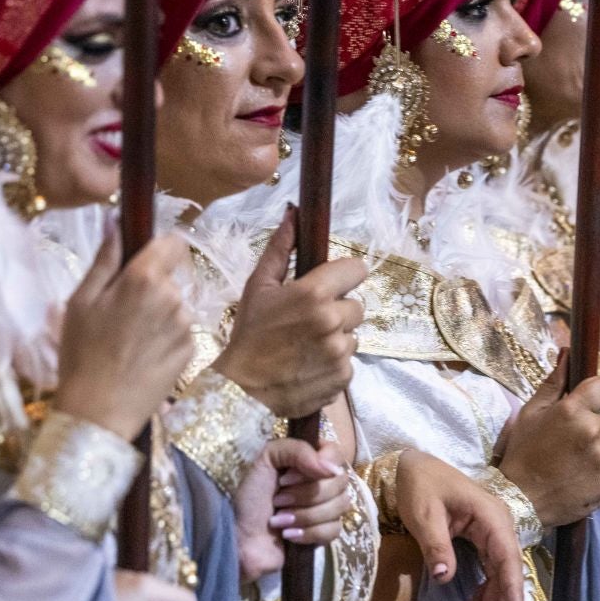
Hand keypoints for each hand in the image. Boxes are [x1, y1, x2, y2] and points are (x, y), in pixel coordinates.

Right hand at [54, 231, 194, 440]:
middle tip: (120, 312)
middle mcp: (173, 297)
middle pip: (169, 276)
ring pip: (174, 304)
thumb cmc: (81, 354)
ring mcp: (185, 325)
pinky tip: (142, 355)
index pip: (172, 242)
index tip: (141, 261)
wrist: (99, 412)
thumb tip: (116, 221)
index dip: (158, 247)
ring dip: (158, 313)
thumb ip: (104, 259)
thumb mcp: (80, 301)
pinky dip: (165, 337)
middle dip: (150, 286)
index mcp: (144, 279)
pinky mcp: (191, 350)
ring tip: (129, 339)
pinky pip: (180, 331)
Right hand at [213, 209, 365, 418]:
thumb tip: (294, 212)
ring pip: (353, 336)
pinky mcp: (343, 379)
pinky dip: (334, 365)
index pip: (358, 270)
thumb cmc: (248, 333)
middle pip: (357, 305)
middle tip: (308, 322)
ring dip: (336, 339)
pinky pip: (349, 363)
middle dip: (338, 311)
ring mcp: (339, 352)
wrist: (241, 388)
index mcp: (314, 293)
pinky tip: (310, 366)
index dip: (344, 277)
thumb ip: (281, 248)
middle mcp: (332, 321)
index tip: (329, 286)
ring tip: (306, 346)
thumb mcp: (258, 286)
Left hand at [232, 438, 348, 582]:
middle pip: (339, 482)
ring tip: (279, 519)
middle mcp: (322, 481)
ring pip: (339, 506)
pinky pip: (335, 530)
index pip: (335, 453)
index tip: (286, 477)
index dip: (316, 466)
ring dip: (304, 515)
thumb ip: (297, 450)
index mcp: (309, 459)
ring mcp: (326, 508)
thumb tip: (331, 469)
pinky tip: (289, 535)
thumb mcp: (266, 459)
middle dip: (304, 495)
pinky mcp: (325, 533)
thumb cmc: (250, 497)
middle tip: (278, 500)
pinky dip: (309, 533)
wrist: (241, 538)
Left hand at [394, 449, 526, 600]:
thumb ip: (436, 544)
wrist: (414, 467)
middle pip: (504, 570)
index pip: (507, 555)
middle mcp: (498, 526)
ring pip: (497, 575)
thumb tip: (445, 577)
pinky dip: (481, 593)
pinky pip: (487, 571)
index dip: (512, 586)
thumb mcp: (423, 513)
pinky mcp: (482, 541)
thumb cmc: (421, 484)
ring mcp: (491, 534)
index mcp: (490, 515)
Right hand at [497, 352, 599, 527]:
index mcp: (574, 410)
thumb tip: (568, 353)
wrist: (519, 499)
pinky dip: (596, 474)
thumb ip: (554, 383)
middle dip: (596, 428)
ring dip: (597, 452)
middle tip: (570, 441)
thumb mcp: (530, 413)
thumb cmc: (522, 452)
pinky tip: (575, 478)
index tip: (598, 399)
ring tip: (571, 463)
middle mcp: (593, 432)